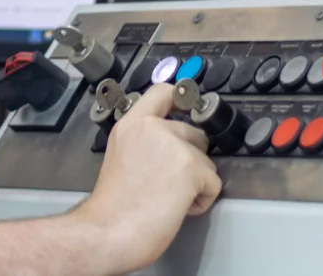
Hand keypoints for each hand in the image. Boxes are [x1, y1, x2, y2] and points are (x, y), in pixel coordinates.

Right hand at [75, 84, 221, 273]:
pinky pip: (214, 184)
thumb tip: (166, 150)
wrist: (109, 230)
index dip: (182, 98)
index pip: (162, 92)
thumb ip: (143, 143)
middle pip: (193, 132)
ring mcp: (173, 145)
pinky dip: (201, 201)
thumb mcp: (120, 157)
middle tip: (169, 181)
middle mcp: (152, 128)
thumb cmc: (112, 206)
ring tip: (168, 197)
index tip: (187, 104)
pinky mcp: (190, 167)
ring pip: (206, 160)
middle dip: (190, 157)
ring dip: (196, 182)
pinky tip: (177, 207)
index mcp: (131, 125)